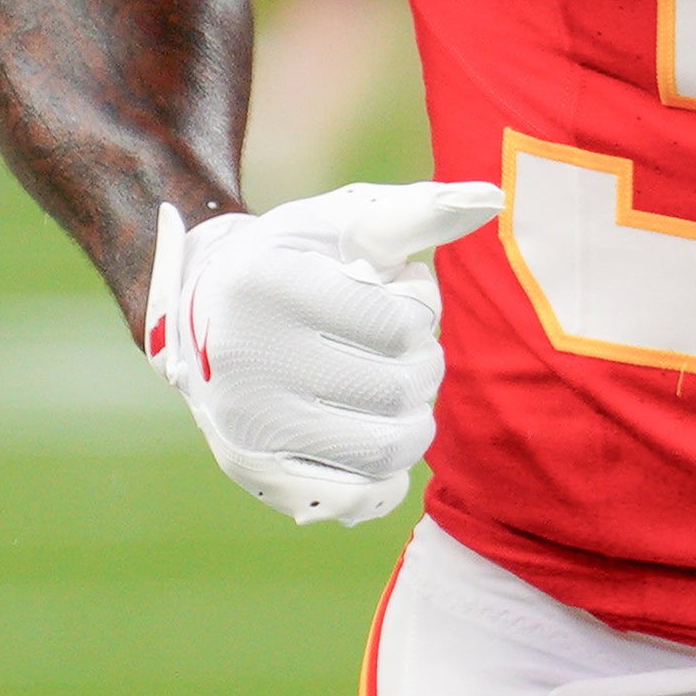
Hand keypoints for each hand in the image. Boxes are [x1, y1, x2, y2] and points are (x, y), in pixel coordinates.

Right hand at [143, 178, 504, 524]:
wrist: (204, 309)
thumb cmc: (295, 257)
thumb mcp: (343, 221)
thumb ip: (417, 212)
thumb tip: (491, 199)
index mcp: (270, 285)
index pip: (401, 323)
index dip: (421, 306)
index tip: (398, 293)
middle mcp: (249, 359)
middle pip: (399, 387)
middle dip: (424, 361)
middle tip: (405, 343)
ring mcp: (250, 423)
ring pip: (386, 447)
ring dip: (415, 417)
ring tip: (397, 388)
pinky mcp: (256, 471)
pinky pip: (355, 496)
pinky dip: (386, 471)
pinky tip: (375, 429)